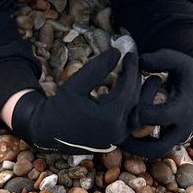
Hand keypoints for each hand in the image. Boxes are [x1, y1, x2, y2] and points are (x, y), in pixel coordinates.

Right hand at [11, 48, 140, 153]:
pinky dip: (132, 105)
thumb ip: (97, 68)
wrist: (48, 131)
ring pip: (135, 112)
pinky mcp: (114, 140)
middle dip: (136, 80)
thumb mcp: (75, 85)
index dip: (131, 70)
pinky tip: (130, 92)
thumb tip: (117, 52)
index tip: (131, 54)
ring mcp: (117, 138)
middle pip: (134, 101)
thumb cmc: (60, 107)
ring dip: (140, 94)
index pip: (128, 89)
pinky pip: (129, 120)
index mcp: (109, 119)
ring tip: (144, 78)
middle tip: (134, 62)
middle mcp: (118, 132)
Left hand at [120, 47, 192, 158]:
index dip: (144, 112)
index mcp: (185, 108)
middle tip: (115, 134)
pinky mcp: (173, 139)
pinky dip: (140, 144)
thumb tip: (139, 61)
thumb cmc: (187, 71)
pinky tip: (124, 134)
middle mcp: (183, 128)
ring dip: (136, 147)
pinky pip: (155, 148)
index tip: (129, 103)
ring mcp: (178, 136)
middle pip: (159, 147)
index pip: (162, 117)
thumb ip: (160, 58)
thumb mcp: (178, 60)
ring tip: (115, 138)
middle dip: (136, 144)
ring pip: (155, 151)